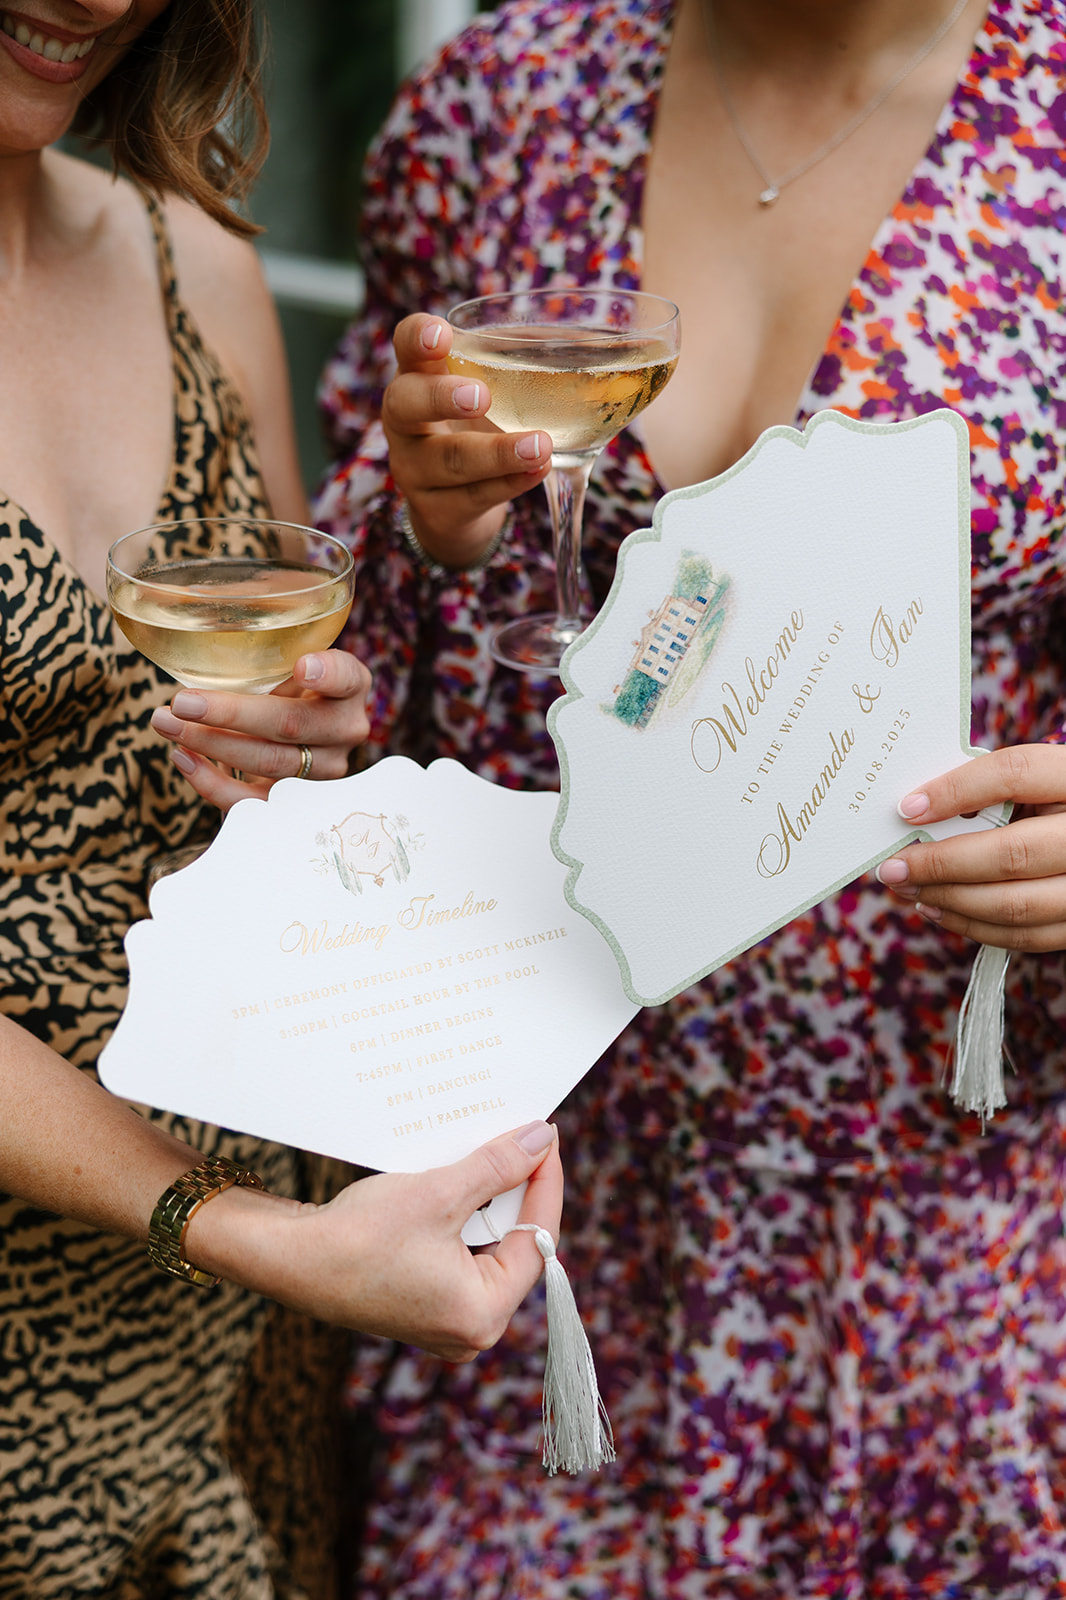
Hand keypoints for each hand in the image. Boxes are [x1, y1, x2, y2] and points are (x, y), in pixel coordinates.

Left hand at [150, 649, 372, 808]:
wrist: (294, 731)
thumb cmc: (283, 686)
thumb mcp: (285, 662)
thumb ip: (267, 657)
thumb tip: (204, 643)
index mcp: (350, 686)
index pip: (346, 677)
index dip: (326, 674)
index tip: (301, 668)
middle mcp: (345, 729)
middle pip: (292, 724)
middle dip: (231, 715)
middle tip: (183, 702)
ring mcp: (325, 770)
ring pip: (269, 763)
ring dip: (210, 744)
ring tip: (166, 723)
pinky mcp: (297, 802)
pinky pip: (253, 802)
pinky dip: (212, 783)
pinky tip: (182, 757)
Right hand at [187, 1121, 564, 1361]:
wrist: (286, 1258)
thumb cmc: (357, 1237)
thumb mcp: (439, 1193)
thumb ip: (497, 1166)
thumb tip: (539, 1138)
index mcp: (482, 1314)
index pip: (538, 1240)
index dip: (544, 1182)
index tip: (545, 1137)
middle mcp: (469, 1328)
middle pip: (516, 1246)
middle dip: (517, 1191)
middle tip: (522, 1139)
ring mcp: (444, 1318)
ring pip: (487, 1247)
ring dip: (489, 1200)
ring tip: (493, 1153)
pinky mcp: (421, 1302)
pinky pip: (460, 1254)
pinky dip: (464, 1217)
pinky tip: (461, 1180)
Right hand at [383, 313, 551, 567]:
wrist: (453, 505)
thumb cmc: (473, 429)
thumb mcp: (482, 393)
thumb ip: (508, 368)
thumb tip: (574, 345)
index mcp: (417, 377)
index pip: (404, 346)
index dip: (416, 337)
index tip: (443, 334)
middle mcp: (404, 422)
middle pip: (405, 405)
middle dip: (442, 399)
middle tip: (480, 397)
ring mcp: (415, 469)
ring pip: (450, 460)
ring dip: (497, 453)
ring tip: (539, 446)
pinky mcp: (438, 511)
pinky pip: (475, 497)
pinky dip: (511, 483)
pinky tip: (539, 471)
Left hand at [875, 743, 1065, 951]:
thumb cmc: (1060, 803)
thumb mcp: (1044, 782)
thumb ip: (995, 789)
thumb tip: (918, 812)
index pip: (1016, 773)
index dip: (957, 789)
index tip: (907, 808)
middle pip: (1010, 853)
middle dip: (939, 864)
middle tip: (892, 868)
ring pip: (1015, 904)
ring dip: (950, 901)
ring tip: (909, 890)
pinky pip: (1027, 936)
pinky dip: (975, 927)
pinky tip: (940, 910)